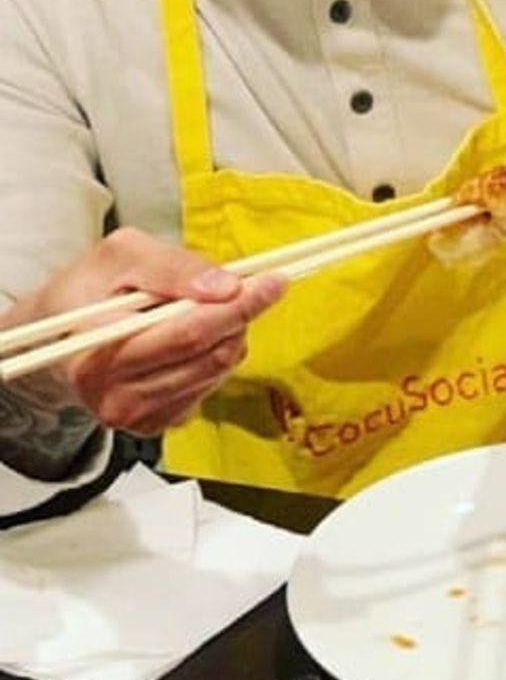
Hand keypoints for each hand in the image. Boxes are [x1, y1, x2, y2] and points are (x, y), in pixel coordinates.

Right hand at [2, 229, 285, 435]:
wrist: (57, 337)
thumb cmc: (88, 290)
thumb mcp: (121, 256)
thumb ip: (172, 267)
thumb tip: (225, 286)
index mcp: (97, 355)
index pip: (186, 333)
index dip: (237, 306)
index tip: (275, 280)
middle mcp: (115, 398)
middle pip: (210, 355)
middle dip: (241, 315)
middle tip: (263, 284)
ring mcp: (137, 417)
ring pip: (217, 370)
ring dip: (231, 333)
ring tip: (212, 306)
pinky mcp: (156, 424)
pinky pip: (210, 385)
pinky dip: (217, 354)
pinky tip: (198, 336)